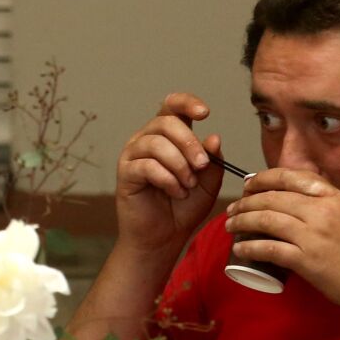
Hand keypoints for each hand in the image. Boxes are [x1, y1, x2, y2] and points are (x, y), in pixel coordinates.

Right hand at [115, 92, 226, 257]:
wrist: (165, 237)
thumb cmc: (184, 207)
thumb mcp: (209, 182)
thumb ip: (213, 160)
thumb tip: (213, 137)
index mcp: (167, 136)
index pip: (172, 106)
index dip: (187, 103)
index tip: (205, 113)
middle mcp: (147, 139)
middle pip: (166, 122)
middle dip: (189, 143)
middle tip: (202, 166)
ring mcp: (133, 155)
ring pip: (156, 143)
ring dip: (179, 165)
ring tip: (188, 186)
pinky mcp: (125, 173)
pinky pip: (147, 166)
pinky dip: (168, 179)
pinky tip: (176, 192)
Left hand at [225, 169, 339, 311]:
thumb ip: (328, 205)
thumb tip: (299, 200)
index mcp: (334, 197)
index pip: (290, 177)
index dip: (264, 178)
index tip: (249, 184)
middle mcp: (321, 211)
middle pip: (272, 198)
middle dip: (246, 202)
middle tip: (233, 209)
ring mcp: (313, 235)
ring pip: (266, 220)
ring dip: (242, 221)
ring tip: (229, 226)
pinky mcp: (306, 260)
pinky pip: (269, 249)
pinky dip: (250, 247)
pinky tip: (239, 248)